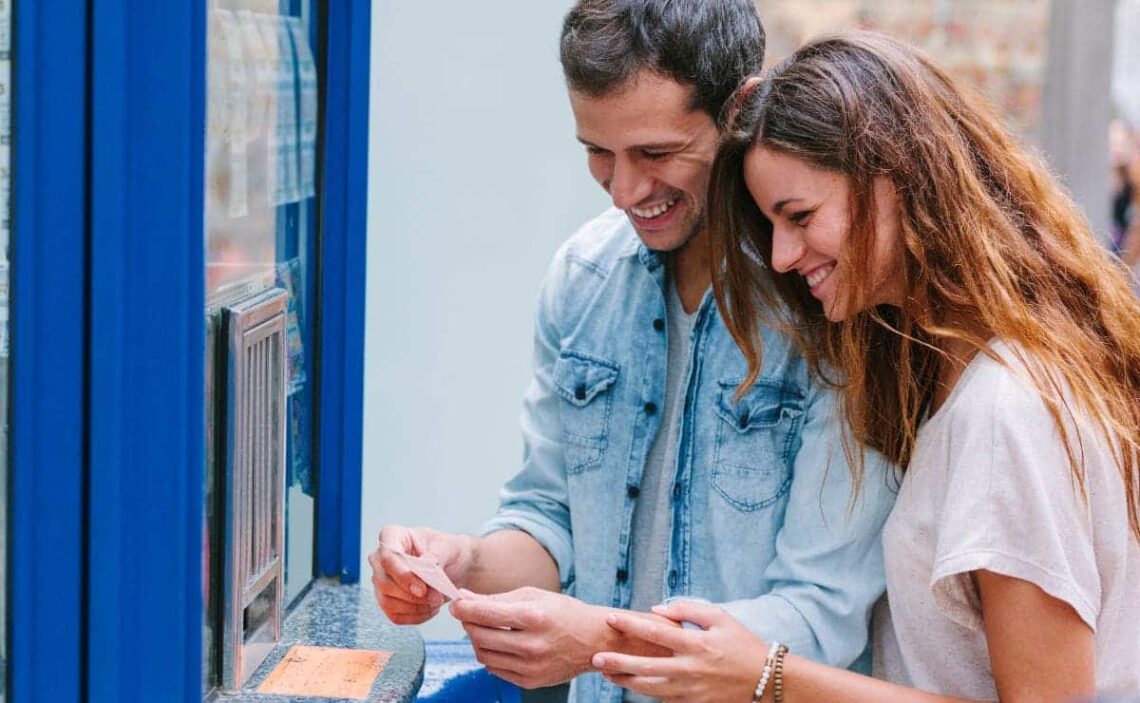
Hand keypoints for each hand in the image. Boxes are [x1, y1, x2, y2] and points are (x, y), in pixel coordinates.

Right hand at [368, 525, 476, 624]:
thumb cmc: (448, 551)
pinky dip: (415, 616)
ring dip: (415, 607)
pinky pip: (394, 615)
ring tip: (436, 601)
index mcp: (393, 536)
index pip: (387, 556)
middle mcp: (381, 558)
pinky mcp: (387, 599)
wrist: (456, 566)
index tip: (422, 589)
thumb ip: (434, 556)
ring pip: (387, 601)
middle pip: (384, 582)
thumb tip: (423, 566)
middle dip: (411, 595)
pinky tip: (430, 608)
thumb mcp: (448, 547)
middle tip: (436, 598)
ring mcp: (382, 580)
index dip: (402, 575)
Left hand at [449, 587, 610, 688]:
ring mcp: (531, 667)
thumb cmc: (564, 613)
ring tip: (487, 630)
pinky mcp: (530, 681)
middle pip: (479, 636)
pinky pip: (495, 669)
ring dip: (477, 640)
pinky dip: (491, 656)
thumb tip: (465, 598)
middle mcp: (532, 644)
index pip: (484, 614)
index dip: (463, 609)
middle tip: (470, 615)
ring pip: (483, 655)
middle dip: (468, 623)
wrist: (593, 640)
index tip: (455, 604)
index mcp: (533, 616)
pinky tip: (500, 645)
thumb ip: (496, 599)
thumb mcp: (533, 596)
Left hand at [593, 600, 767, 702]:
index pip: (656, 632)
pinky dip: (647, 692)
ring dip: (627, 682)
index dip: (631, 625)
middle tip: (595, 658)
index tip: (611, 618)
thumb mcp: (720, 618)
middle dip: (619, 663)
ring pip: (651, 689)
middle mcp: (692, 669)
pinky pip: (665, 699)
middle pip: (647, 667)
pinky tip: (632, 685)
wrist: (766, 681)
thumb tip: (656, 611)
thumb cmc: (742, 643)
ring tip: (607, 675)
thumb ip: (688, 610)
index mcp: (697, 644)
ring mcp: (692, 690)